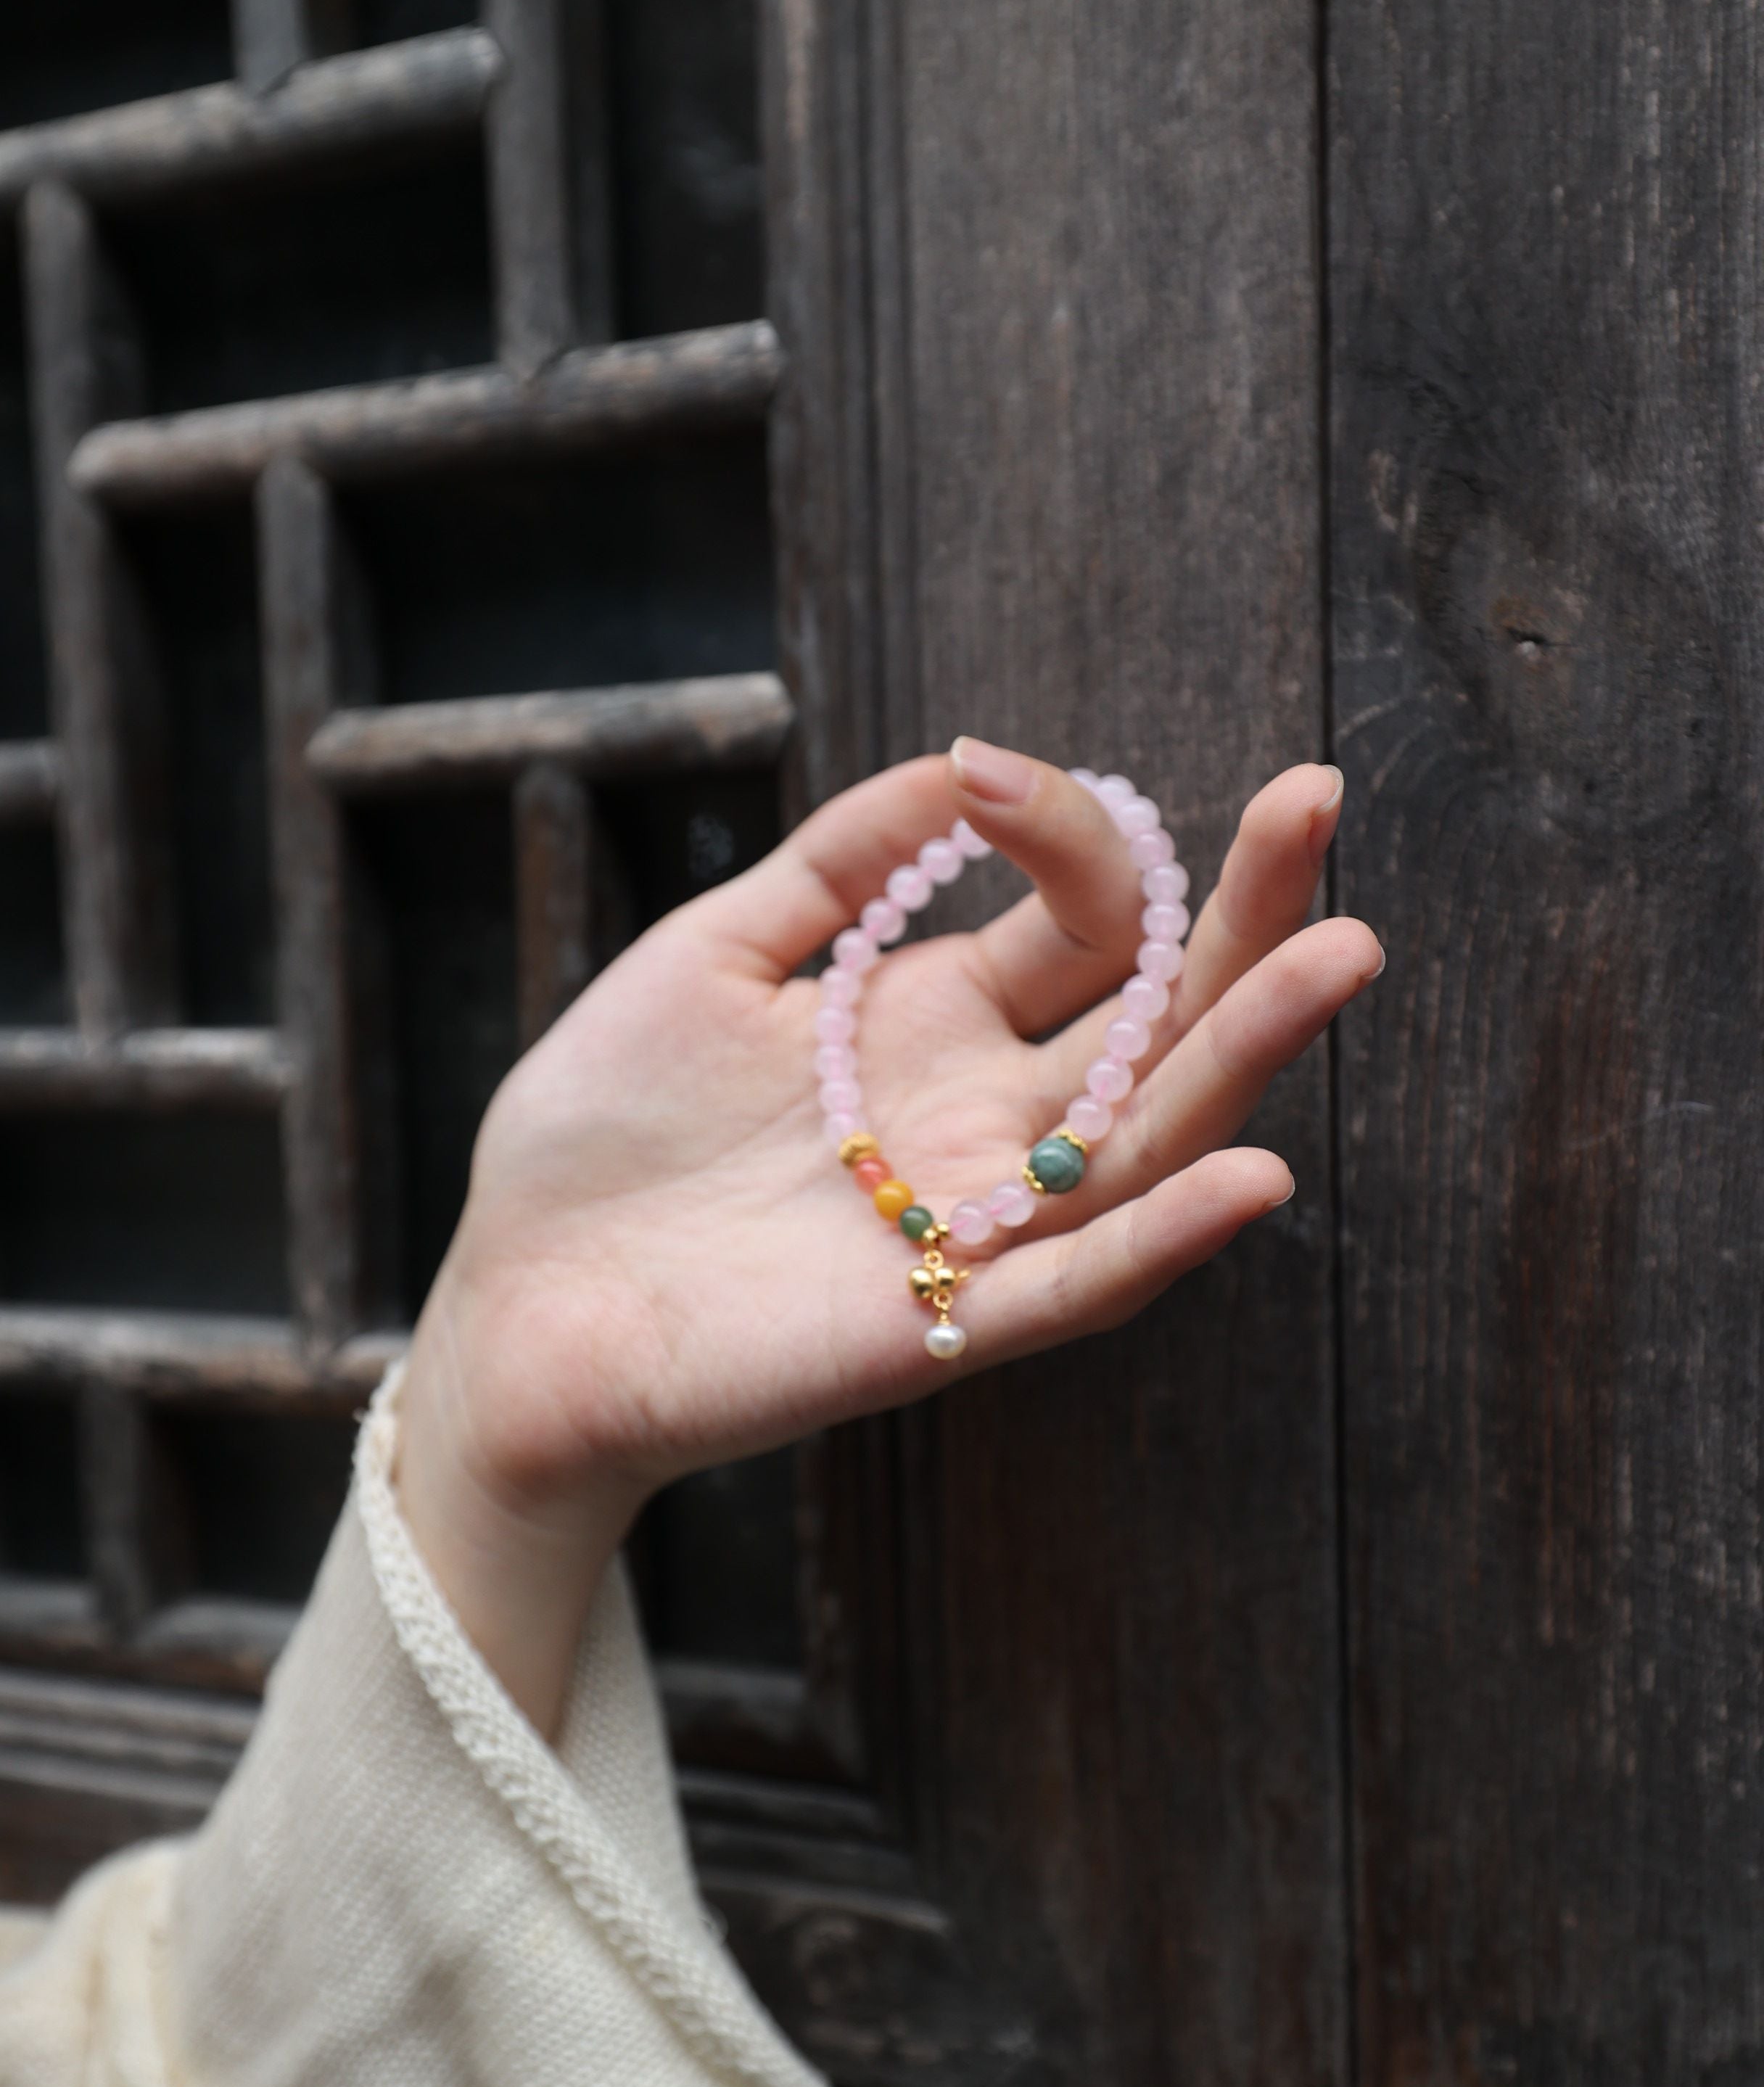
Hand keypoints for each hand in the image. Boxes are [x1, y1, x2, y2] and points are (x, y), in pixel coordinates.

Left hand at [396, 743, 1381, 1732]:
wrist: (516, 1301)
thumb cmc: (601, 1135)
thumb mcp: (709, 958)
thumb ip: (833, 866)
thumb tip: (956, 759)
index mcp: (937, 1026)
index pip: (1075, 922)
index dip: (1066, 835)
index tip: (991, 773)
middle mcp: (984, 1120)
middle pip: (1154, 1016)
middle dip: (1243, 913)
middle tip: (1317, 797)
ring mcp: (973, 1224)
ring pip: (1146, 1138)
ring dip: (1246, 1053)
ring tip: (1342, 949)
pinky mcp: (936, 1327)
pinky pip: (1073, 1287)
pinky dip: (1163, 1238)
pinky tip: (1252, 1174)